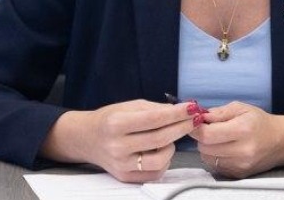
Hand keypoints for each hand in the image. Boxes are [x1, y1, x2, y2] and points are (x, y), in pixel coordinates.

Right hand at [81, 99, 199, 182]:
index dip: (177, 113)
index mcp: (117, 124)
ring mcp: (122, 165)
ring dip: (172, 145)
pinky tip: (161, 149)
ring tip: (169, 135)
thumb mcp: (129, 106)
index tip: (192, 107)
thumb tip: (181, 111)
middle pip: (160, 139)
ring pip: (161, 159)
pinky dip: (164, 160)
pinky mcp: (126, 177)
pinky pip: (155, 172)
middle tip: (194, 119)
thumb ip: (154, 109)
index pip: (154, 119)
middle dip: (182, 127)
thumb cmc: (110, 119)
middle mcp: (118, 146)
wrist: (88, 138)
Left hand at [189, 101, 283, 177]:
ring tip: (219, 138)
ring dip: (207, 147)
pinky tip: (225, 148)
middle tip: (209, 128)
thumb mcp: (241, 108)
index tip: (196, 122)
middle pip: (205, 147)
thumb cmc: (260, 122)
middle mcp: (242, 150)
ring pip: (208, 158)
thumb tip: (200, 117)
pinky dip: (215, 156)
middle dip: (202, 137)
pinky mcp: (239, 173)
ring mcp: (241, 164)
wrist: (279, 141)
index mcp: (243, 130)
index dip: (197, 128)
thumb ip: (218, 112)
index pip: (207, 134)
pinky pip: (215, 166)